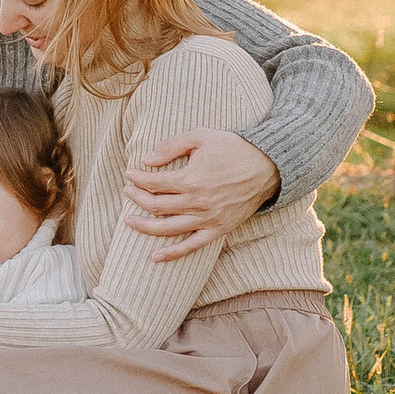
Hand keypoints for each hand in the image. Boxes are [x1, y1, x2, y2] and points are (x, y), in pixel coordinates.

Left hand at [123, 124, 280, 252]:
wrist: (267, 167)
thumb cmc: (233, 148)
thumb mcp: (201, 137)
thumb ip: (172, 146)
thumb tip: (146, 160)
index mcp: (191, 179)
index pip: (154, 183)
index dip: (137, 178)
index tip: (129, 174)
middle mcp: (197, 202)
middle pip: (156, 206)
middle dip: (136, 198)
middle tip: (127, 191)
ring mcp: (207, 219)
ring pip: (167, 229)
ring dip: (144, 226)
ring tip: (129, 221)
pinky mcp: (218, 229)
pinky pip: (191, 246)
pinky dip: (172, 253)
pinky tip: (155, 257)